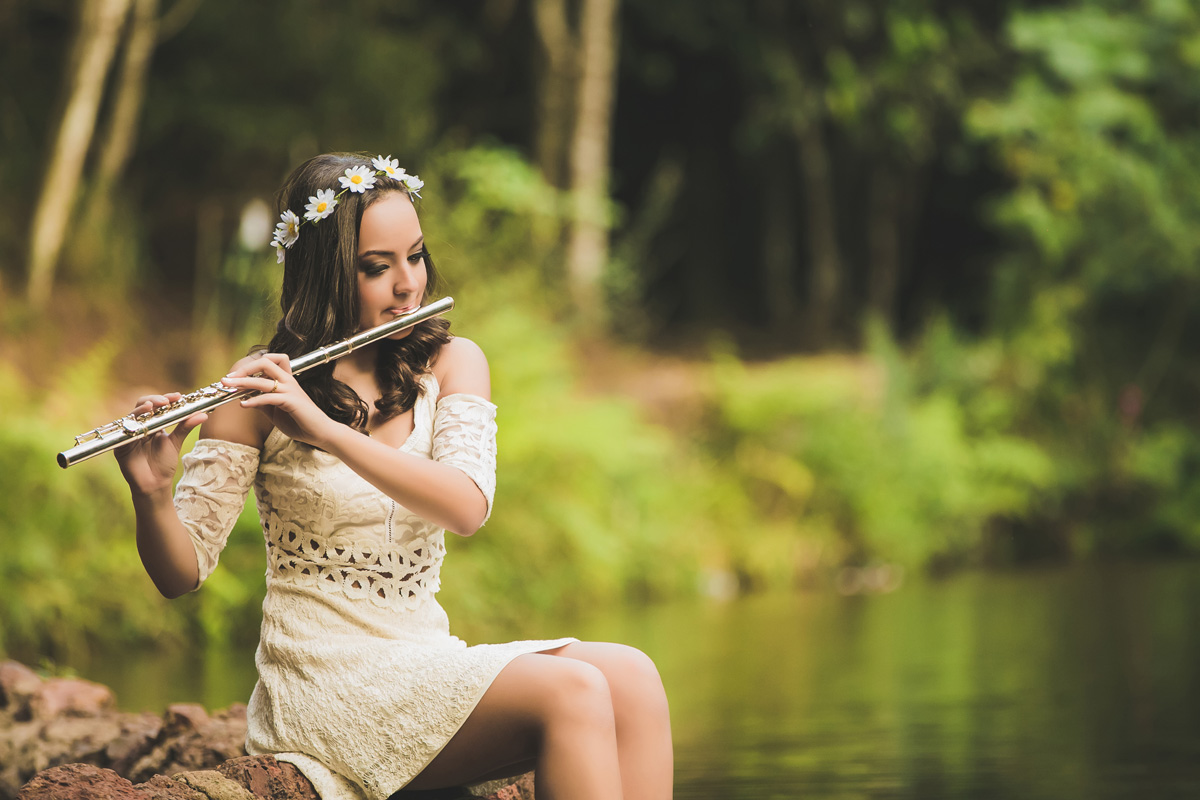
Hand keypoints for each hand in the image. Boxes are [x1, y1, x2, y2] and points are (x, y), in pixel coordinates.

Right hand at [114, 393, 206, 496]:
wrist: (155, 484)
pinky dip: (131, 426)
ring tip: (152, 406)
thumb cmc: (164, 464)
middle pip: (143, 405)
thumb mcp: (176, 442)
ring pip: (132, 416)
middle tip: (166, 401)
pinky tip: (140, 423)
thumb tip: (203, 414)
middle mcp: (140, 426)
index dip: (166, 398)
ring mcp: (129, 434)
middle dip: (154, 400)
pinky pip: (124, 433)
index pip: (157, 405)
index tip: (178, 396)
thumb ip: (186, 427)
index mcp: (153, 424)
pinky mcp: (121, 445)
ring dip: (141, 409)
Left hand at [221, 353, 336, 447]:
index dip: (251, 365)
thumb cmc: (299, 422)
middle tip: (229, 379)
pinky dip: (253, 400)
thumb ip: (263, 402)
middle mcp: (289, 380)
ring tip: (229, 387)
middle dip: (244, 368)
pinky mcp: (291, 401)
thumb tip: (245, 398)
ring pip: (263, 379)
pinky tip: (243, 405)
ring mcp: (291, 390)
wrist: (319, 433)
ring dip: (243, 382)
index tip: (235, 376)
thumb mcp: (275, 411)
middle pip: (265, 362)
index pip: (270, 360)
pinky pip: (268, 397)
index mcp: (286, 380)